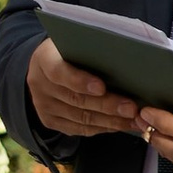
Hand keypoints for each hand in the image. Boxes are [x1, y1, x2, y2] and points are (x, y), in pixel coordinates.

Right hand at [26, 36, 146, 143]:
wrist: (47, 66)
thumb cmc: (70, 51)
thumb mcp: (76, 43)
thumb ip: (93, 49)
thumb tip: (127, 58)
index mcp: (44, 59)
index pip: (59, 72)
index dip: (80, 81)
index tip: (102, 87)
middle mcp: (39, 84)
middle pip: (75, 99)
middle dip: (106, 105)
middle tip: (131, 108)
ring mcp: (43, 106)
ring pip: (81, 118)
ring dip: (110, 120)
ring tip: (133, 119)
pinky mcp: (51, 121)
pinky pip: (80, 129)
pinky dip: (103, 128)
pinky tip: (121, 125)